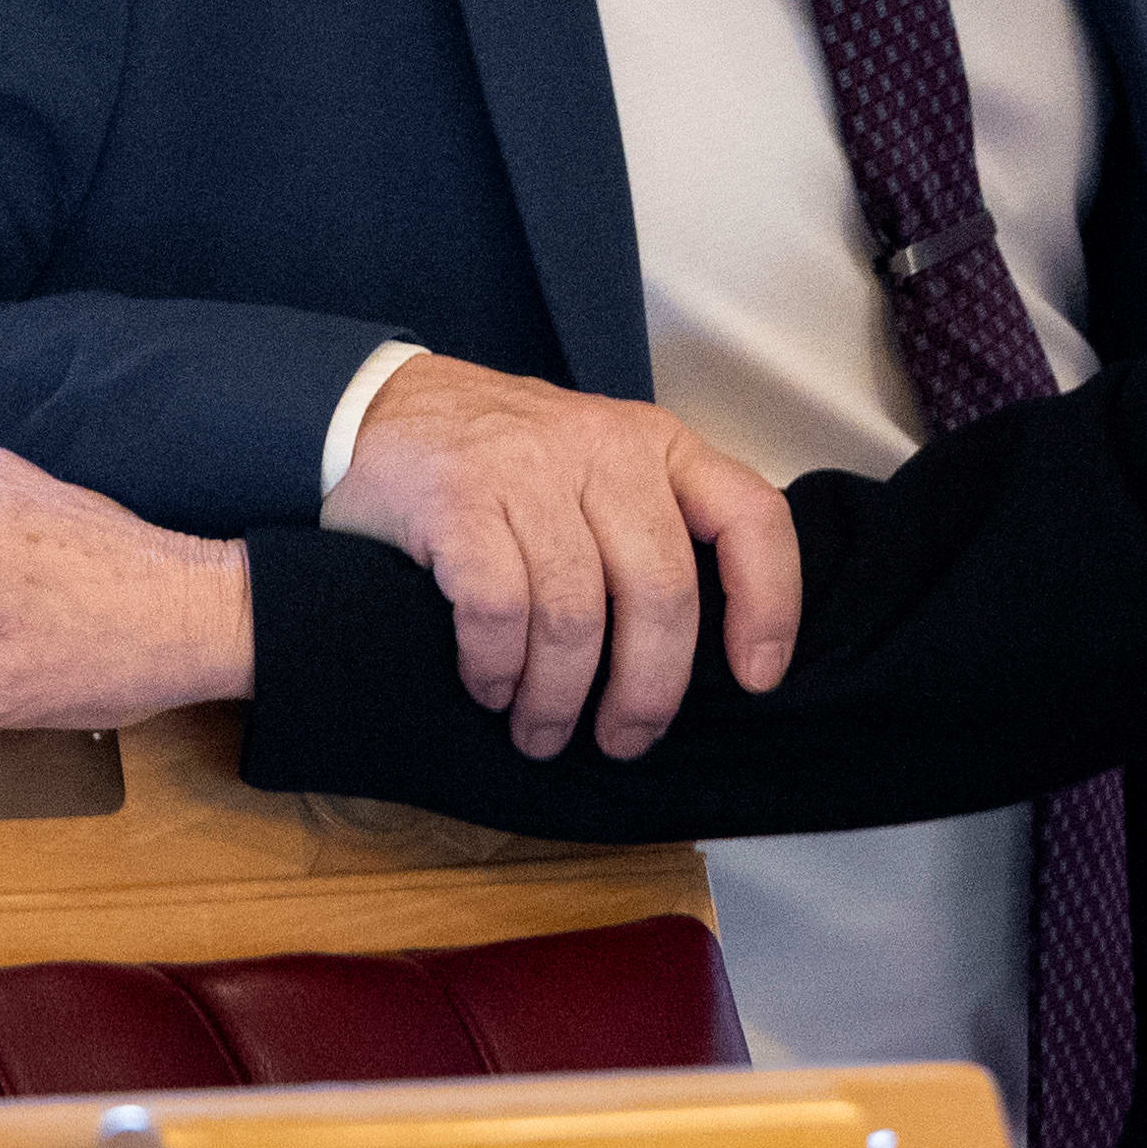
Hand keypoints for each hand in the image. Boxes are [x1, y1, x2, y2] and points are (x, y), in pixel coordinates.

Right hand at [327, 355, 799, 760]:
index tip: (754, 679)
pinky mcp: (457, 498)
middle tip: (623, 740)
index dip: (769, 605)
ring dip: (559, 696)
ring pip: (576, 614)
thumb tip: (697, 654)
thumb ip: (650, 527)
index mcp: (657, 445)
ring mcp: (528, 469)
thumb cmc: (500, 461)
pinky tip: (490, 688)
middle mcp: (604, 450)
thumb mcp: (596, 467)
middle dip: (647, 690)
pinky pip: (499, 608)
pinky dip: (498, 667)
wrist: (377, 407)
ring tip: (541, 732)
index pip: (750, 516)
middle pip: (661, 591)